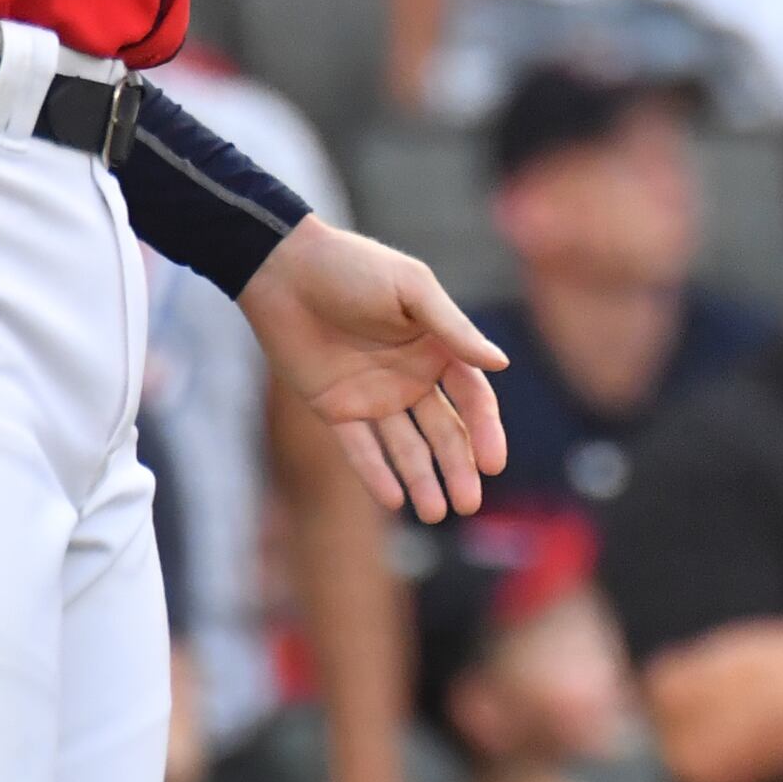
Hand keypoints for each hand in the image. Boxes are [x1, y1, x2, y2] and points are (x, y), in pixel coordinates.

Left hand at [239, 218, 509, 522]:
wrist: (281, 269)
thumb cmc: (352, 267)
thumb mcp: (411, 289)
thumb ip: (453, 329)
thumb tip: (501, 364)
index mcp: (436, 346)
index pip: (471, 397)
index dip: (485, 431)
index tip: (494, 464)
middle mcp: (411, 376)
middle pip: (444, 432)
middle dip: (458, 469)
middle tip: (469, 505)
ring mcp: (373, 395)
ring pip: (406, 447)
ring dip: (422, 480)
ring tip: (435, 514)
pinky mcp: (334, 407)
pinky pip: (359, 448)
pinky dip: (376, 474)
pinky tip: (395, 500)